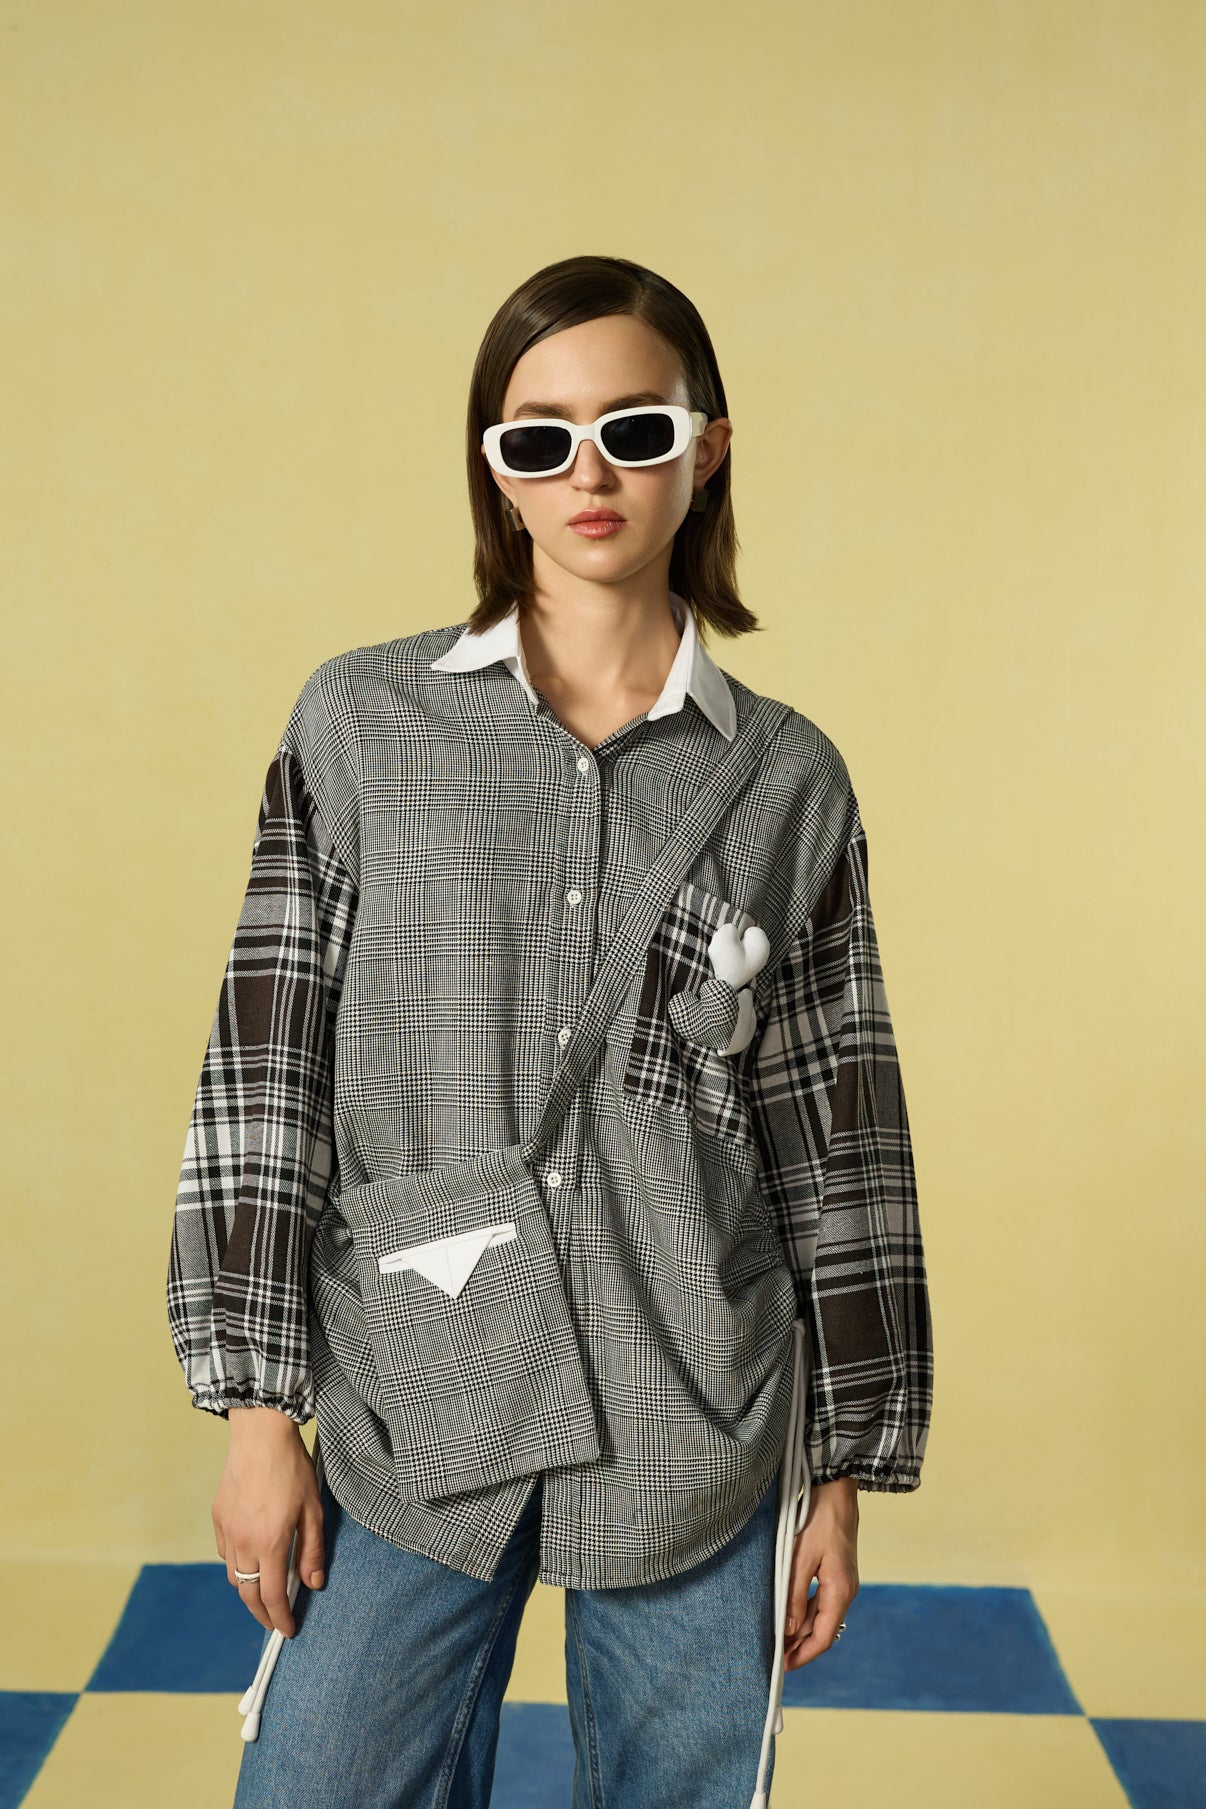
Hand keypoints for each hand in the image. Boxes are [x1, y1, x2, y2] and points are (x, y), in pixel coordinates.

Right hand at [212, 1407, 325, 1638]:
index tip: (289, 1631)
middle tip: (276, 1622)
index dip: (280, 1619)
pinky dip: (238, 1565)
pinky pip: (226, 1554)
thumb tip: (313, 1584)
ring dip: (249, 1590)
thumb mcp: (313, 1509)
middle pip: (248, 1594)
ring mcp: (228, 1530)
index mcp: (270, 1543)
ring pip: (234, 1576)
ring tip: (266, 1591)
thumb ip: (312, 1550)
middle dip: (262, 1614)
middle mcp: (244, 1542)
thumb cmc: (291, 1469)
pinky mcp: (219, 1518)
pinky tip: (252, 1558)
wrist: (260, 1435)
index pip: (272, 1596)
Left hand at [783, 1477, 858, 1668]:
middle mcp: (845, 1591)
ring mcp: (843, 1582)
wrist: (836, 1491)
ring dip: (801, 1630)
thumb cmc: (819, 1520)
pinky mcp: (836, 1573)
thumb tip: (788, 1628)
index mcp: (840, 1591)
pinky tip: (789, 1615)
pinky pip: (821, 1601)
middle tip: (774, 1657)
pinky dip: (805, 1612)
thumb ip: (794, 1594)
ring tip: (778, 1640)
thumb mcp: (801, 1557)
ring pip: (820, 1616)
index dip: (803, 1654)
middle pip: (822, 1629)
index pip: (823, 1637)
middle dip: (799, 1645)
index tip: (783, 1667)